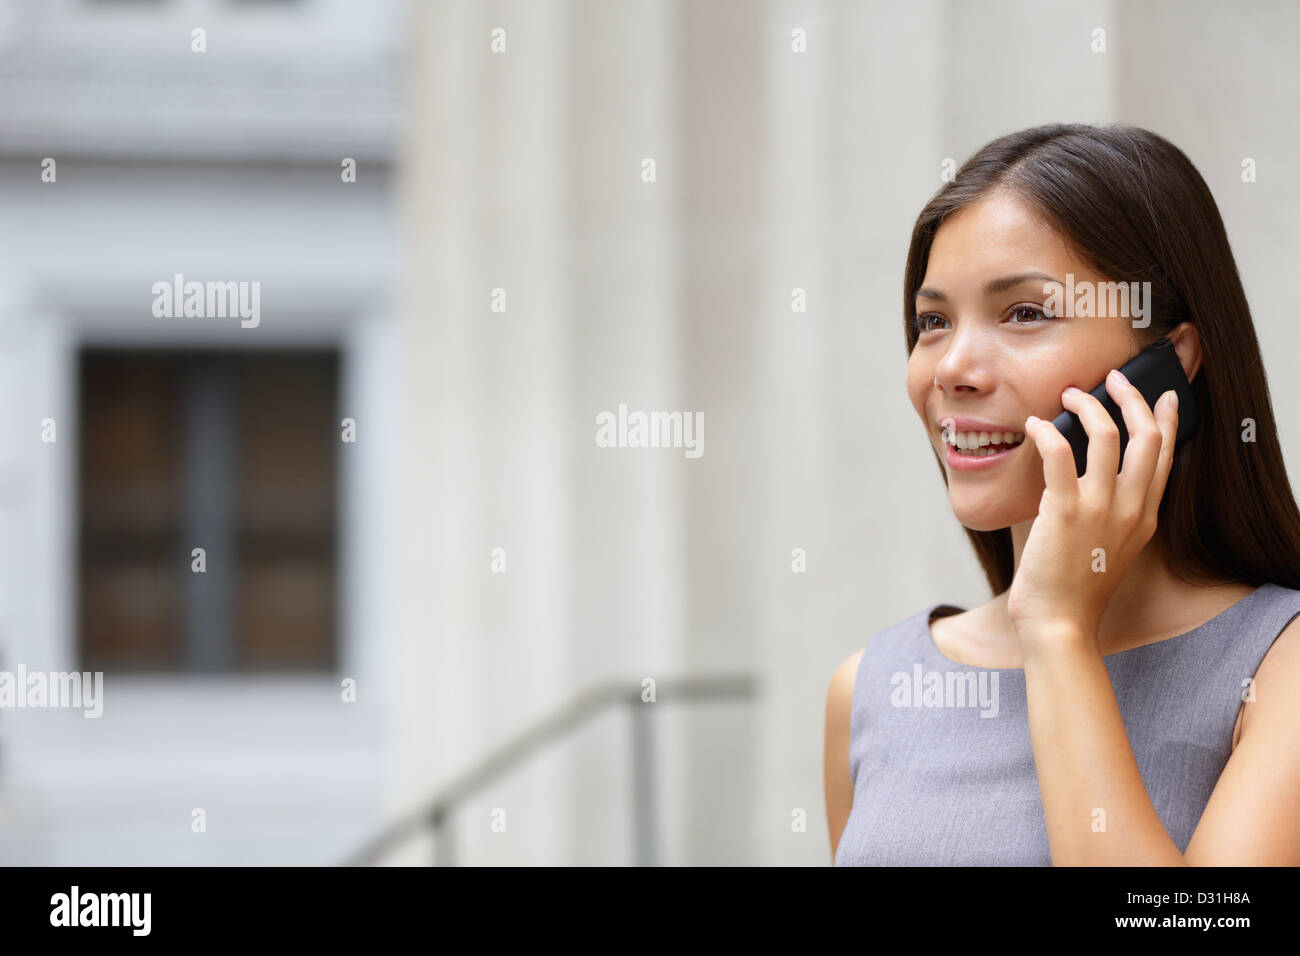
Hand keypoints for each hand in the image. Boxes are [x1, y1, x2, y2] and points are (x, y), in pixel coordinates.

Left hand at [1007, 369, 1178, 650]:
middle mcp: (1131, 508)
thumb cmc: (1074, 590)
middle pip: (1146, 435)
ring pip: (1108, 435)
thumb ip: (1111, 515)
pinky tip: (1033, 425)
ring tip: (1068, 394)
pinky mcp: (1064, 511)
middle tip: (1111, 378)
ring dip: (1087, 405)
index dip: (1166, 420)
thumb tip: (1089, 480)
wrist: (1059, 625)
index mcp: (1145, 516)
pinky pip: (1059, 452)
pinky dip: (1045, 431)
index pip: (1165, 456)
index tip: (1162, 395)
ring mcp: (1100, 509)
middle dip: (1131, 397)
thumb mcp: (1109, 548)